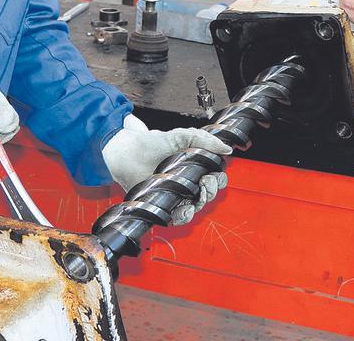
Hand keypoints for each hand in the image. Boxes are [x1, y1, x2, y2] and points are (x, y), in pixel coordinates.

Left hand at [102, 114, 232, 224]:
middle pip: (209, 194)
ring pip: (197, 207)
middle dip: (211, 191)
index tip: (213, 175)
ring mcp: (175, 195)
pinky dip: (185, 216)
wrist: (127, 151)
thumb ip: (205, 140)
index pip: (215, 179)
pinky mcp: (163, 206)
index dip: (218, 180)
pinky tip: (186, 208)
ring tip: (197, 195)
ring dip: (201, 203)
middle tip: (204, 183)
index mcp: (194, 168)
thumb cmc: (151, 143)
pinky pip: (179, 218)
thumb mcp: (182, 136)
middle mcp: (187, 183)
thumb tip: (226, 149)